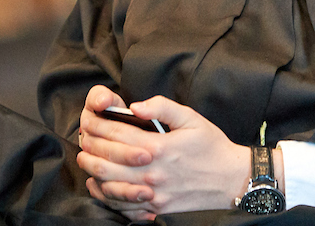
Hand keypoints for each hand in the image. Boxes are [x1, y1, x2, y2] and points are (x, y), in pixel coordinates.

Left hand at [77, 88, 257, 218]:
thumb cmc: (212, 146)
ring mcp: (153, 194)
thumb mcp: (192, 118)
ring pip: (110, 186)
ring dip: (92, 171)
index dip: (98, 125)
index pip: (117, 134)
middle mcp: (152, 172)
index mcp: (159, 147)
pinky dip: (105, 196)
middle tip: (82, 139)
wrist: (231, 179)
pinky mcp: (155, 209)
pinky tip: (100, 185)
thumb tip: (136, 105)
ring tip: (85, 160)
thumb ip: (163, 107)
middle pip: (107, 160)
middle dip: (89, 148)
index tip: (88, 119)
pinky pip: (122, 206)